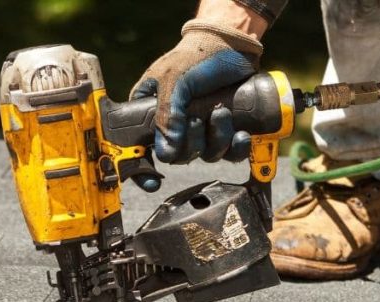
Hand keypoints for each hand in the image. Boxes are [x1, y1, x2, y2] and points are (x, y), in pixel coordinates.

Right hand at [131, 20, 263, 163]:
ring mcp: (199, 128)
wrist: (232, 43)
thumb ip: (167, 114)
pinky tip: (241, 134)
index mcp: (150, 114)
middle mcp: (173, 125)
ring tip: (222, 113)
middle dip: (192, 144)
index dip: (142, 169)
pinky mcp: (224, 129)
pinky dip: (236, 148)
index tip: (152, 180)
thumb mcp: (174, 81)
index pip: (138, 148)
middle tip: (198, 120)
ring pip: (204, 155)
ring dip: (216, 140)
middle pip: (178, 157)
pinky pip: (228, 153)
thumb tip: (166, 152)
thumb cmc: (196, 55)